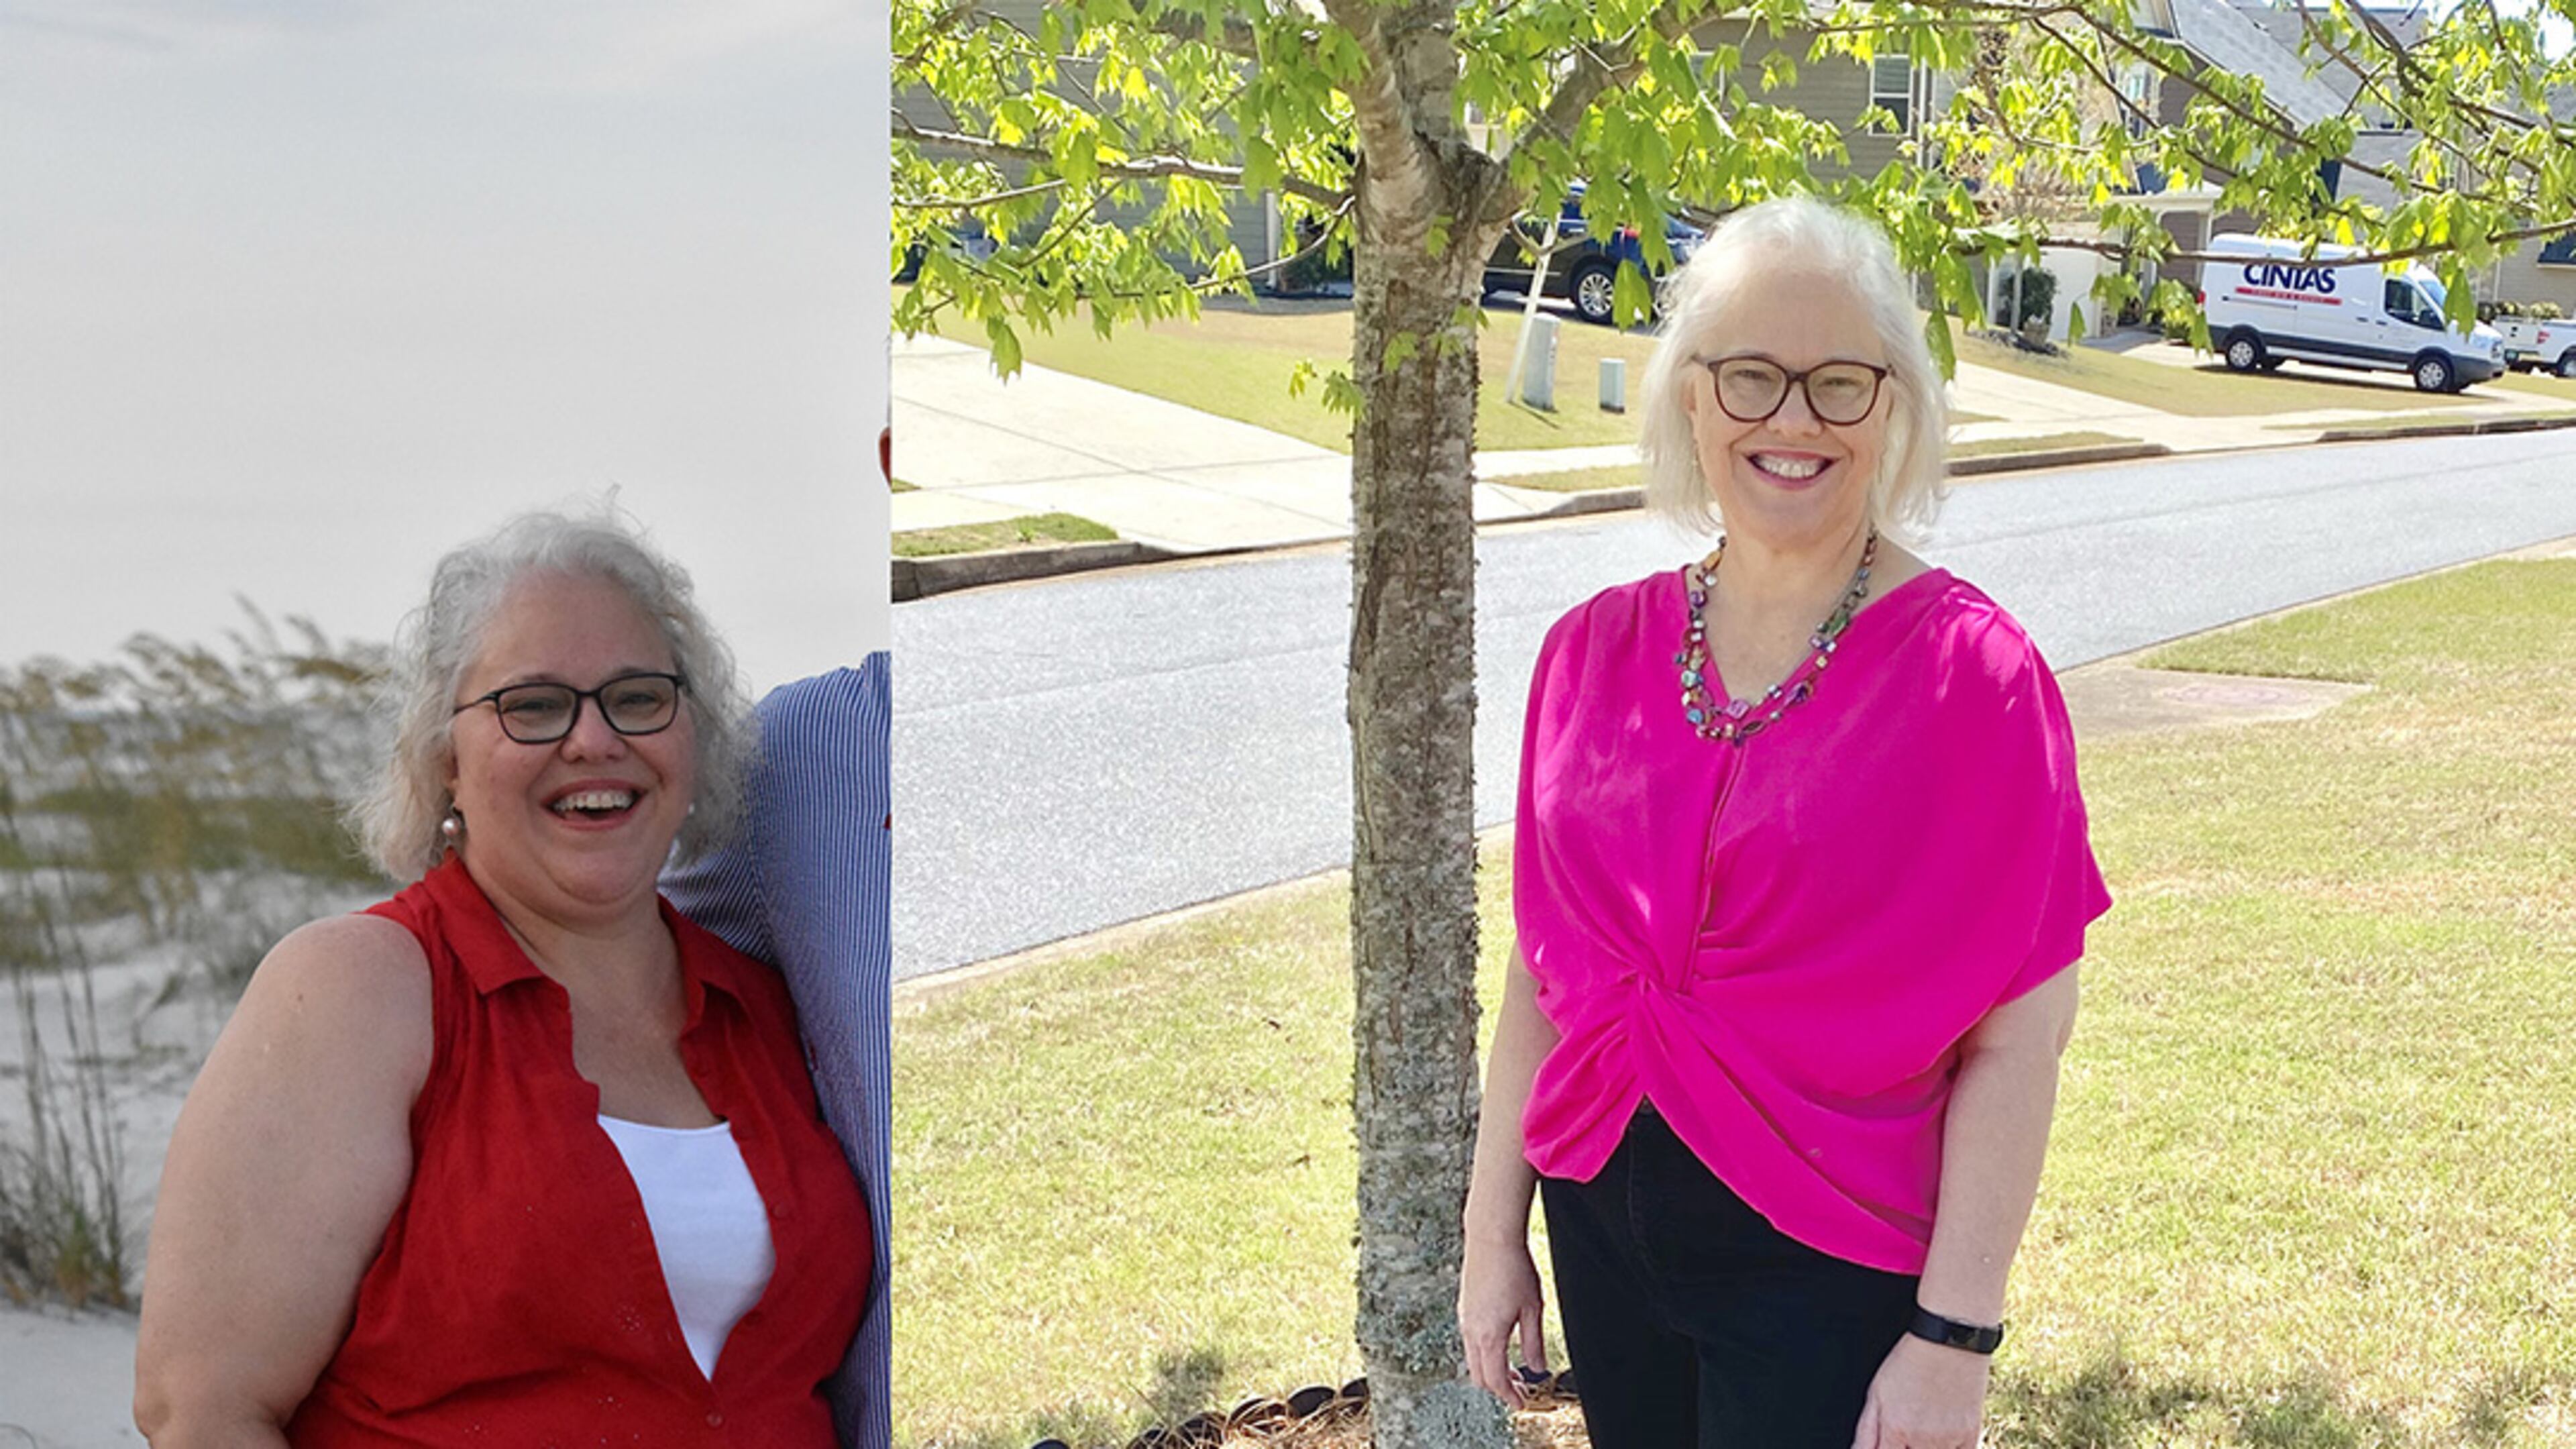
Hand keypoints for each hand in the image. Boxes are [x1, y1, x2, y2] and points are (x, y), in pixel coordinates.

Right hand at [1457, 1235, 1547, 1406]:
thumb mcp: (1533, 1309)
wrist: (1491, 1238)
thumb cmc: (1514, 1269)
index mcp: (1489, 1335)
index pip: (1495, 1379)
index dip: (1509, 1396)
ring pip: (1473, 1359)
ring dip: (1492, 1371)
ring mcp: (1465, 1319)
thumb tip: (1537, 1368)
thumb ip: (1534, 1342)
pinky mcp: (1464, 1308)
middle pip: (1480, 1375)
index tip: (1521, 1403)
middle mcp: (1471, 1330)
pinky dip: (1484, 1355)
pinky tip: (1501, 1346)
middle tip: (1519, 1391)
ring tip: (1514, 1371)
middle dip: (1499, 1388)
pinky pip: (1470, 1342)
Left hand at [1850, 1332, 1990, 1448]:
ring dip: (1924, 1448)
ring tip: (1923, 1427)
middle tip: (1905, 1431)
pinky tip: (1941, 1433)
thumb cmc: (1910, 1361)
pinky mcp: (1970, 1435)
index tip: (1888, 1441)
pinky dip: (1949, 1448)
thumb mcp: (1877, 1391)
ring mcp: (1948, 1440)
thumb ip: (1866, 1430)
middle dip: (1904, 1447)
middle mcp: (1922, 1440)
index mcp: (1895, 1429)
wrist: (1949, 1342)